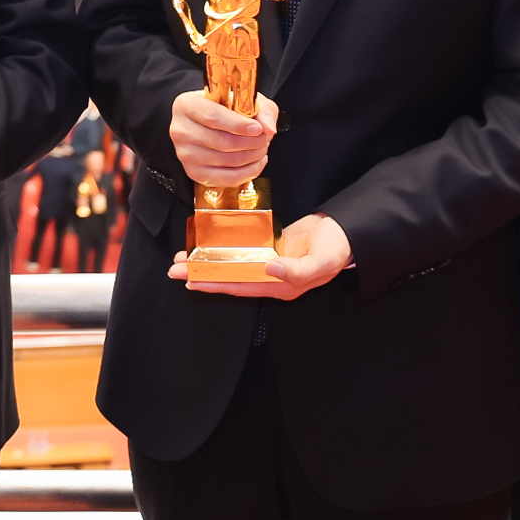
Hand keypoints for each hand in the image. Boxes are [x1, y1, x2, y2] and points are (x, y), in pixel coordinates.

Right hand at [171, 89, 278, 187]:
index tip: (258, 129)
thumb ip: (262, 109)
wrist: (209, 122)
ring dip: (253, 156)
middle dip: (252, 142)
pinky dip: (249, 172)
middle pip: (222, 142)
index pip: (212, 117)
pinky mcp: (194, 172)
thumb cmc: (225, 108)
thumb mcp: (245, 99)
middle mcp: (180, 130)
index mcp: (186, 105)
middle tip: (266, 137)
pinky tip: (257, 161)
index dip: (238, 125)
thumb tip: (269, 128)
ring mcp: (185, 154)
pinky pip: (227, 178)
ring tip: (262, 147)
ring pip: (227, 161)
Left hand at [172, 213, 351, 300]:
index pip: (240, 286)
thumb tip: (270, 268)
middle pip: (229, 278)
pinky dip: (223, 250)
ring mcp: (269, 265)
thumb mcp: (322, 261)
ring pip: (231, 266)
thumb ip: (298, 270)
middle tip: (174, 269)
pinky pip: (241, 253)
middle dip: (202, 274)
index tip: (191, 280)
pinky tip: (208, 246)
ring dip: (208, 263)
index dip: (215, 283)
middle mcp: (271, 278)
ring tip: (182, 259)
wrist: (345, 233)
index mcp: (281, 285)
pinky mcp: (269, 250)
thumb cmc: (337, 248)